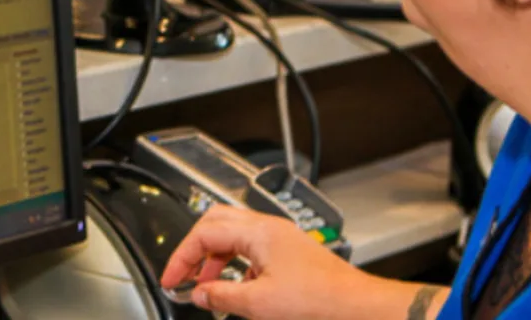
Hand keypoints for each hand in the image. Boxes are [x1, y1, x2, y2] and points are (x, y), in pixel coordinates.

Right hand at [160, 206, 388, 319]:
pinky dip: (235, 265)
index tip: (171, 279)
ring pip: (233, 236)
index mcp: (258, 232)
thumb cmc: (321, 300)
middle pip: (216, 224)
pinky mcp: (289, 253)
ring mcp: (280, 239)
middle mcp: (268, 228)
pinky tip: (238, 290)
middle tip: (183, 274)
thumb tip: (198, 294)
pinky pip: (251, 249)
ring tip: (208, 285)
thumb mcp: (260, 304)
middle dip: (195, 249)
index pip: (204, 233)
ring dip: (215, 258)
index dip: (181, 257)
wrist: (358, 307)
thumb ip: (222, 296)